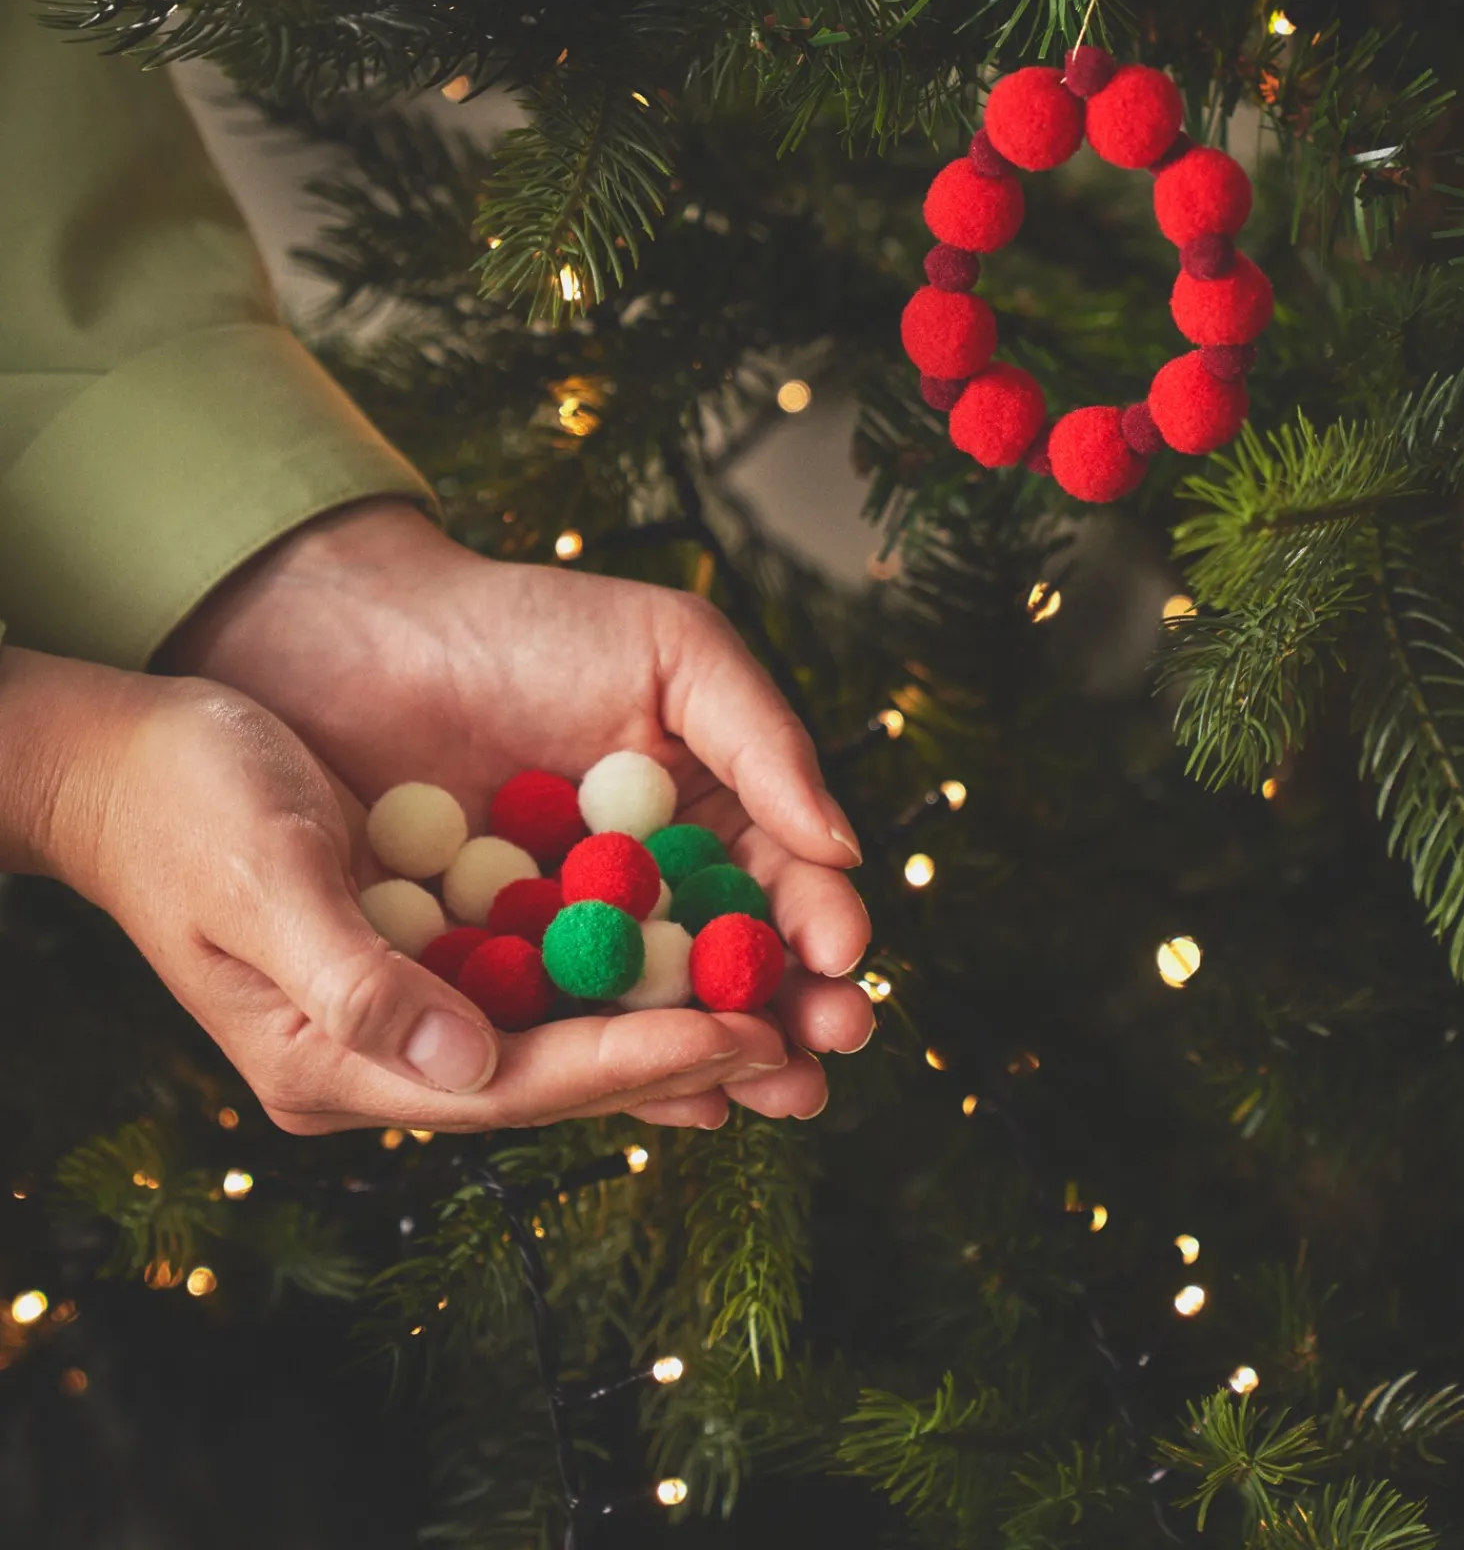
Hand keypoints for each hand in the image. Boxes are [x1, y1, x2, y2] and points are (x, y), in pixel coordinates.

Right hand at [0, 647, 788, 1133]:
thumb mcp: (261, 879)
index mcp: (330, 1063)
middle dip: (690, 1059)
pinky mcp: (430, 954)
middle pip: (561, 1073)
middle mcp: (382, 1055)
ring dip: (685, 1024)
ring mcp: (409, 1008)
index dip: (633, 1060)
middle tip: (817, 1047)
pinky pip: (553, 981)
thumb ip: (357, 982)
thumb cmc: (181, 800)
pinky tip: (715, 978)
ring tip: (801, 1025)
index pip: (513, 1080)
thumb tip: (470, 1066)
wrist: (129, 755)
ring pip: (571, 1032)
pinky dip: (634, 978)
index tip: (744, 1038)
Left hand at [163, 501, 874, 1126]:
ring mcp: (564, 947)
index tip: (845, 960)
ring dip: (712, 1059)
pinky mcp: (479, 980)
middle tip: (827, 1048)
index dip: (819, 926)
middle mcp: (644, 896)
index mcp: (703, 820)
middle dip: (789, 1016)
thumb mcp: (674, 650)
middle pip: (730, 972)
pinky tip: (651, 1091)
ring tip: (764, 1088)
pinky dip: (598, 1068)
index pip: (778, 885)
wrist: (364, 632)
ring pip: (649, 1017)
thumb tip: (846, 849)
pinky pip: (546, 1032)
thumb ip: (763, 742)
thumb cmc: (529, 625)